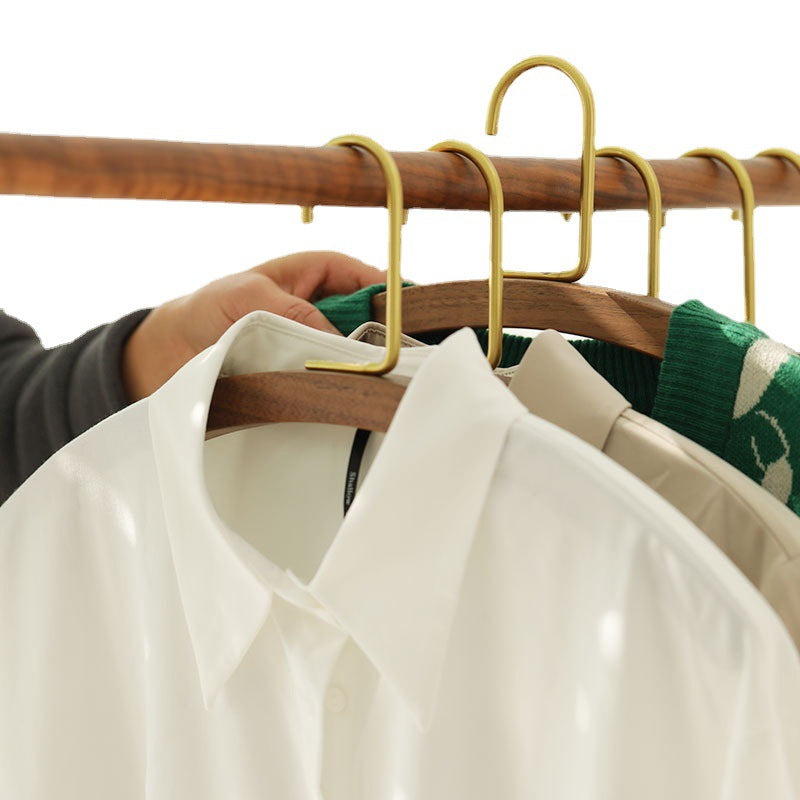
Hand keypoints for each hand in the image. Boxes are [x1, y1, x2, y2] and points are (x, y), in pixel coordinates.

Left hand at [121, 251, 385, 401]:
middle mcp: (327, 307)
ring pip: (359, 355)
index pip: (376, 282)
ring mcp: (320, 342)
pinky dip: (341, 390)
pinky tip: (346, 402)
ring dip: (363, 371)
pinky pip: (336, 379)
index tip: (411, 330)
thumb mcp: (248, 296)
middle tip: (396, 367)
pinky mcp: (309, 372)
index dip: (398, 303)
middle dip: (385, 344)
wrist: (172, 353)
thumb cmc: (209, 307)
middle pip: (376, 324)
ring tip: (373, 388)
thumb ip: (294, 311)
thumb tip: (339, 341)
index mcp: (321, 273)